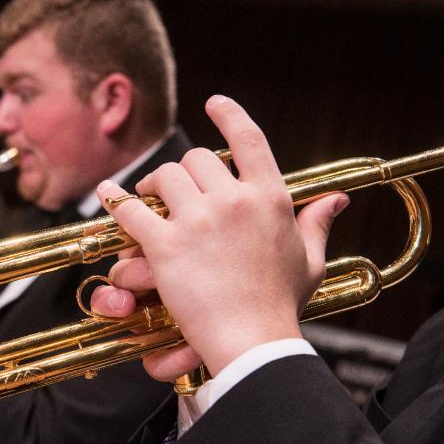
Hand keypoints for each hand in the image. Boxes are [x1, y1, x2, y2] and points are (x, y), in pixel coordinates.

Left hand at [91, 95, 348, 377]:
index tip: (214, 102)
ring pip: (164, 178)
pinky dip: (116, 201)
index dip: (230, 115)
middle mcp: (235, 201)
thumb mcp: (310, 261)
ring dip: (152, 186)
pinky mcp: (166, 246)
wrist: (254, 340)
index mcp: (270, 198)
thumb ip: (317, 224)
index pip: (250, 140)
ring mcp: (199, 221)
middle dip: (182, 170)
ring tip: (147, 198)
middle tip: (171, 185)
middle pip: (197, 159)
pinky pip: (132, 211)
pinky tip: (107, 194)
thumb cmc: (281, 305)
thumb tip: (336, 200)